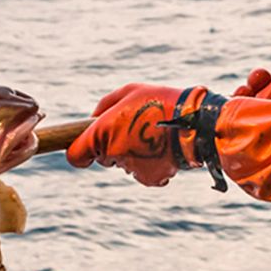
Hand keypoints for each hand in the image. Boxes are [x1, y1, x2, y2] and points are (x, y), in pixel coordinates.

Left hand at [67, 84, 187, 186]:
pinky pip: (143, 173)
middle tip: (135, 129)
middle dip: (113, 146)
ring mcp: (131, 168)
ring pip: (125, 164)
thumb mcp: (130, 91)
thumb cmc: (160, 101)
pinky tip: (163, 148)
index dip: (80, 151)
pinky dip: (151, 164)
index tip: (88, 148)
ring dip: (134, 154)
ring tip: (153, 135)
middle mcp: (113, 154)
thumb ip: (105, 105)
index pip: (76, 156)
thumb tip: (92, 118)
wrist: (194, 122)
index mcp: (102, 132)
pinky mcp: (150, 178)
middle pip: (103, 158)